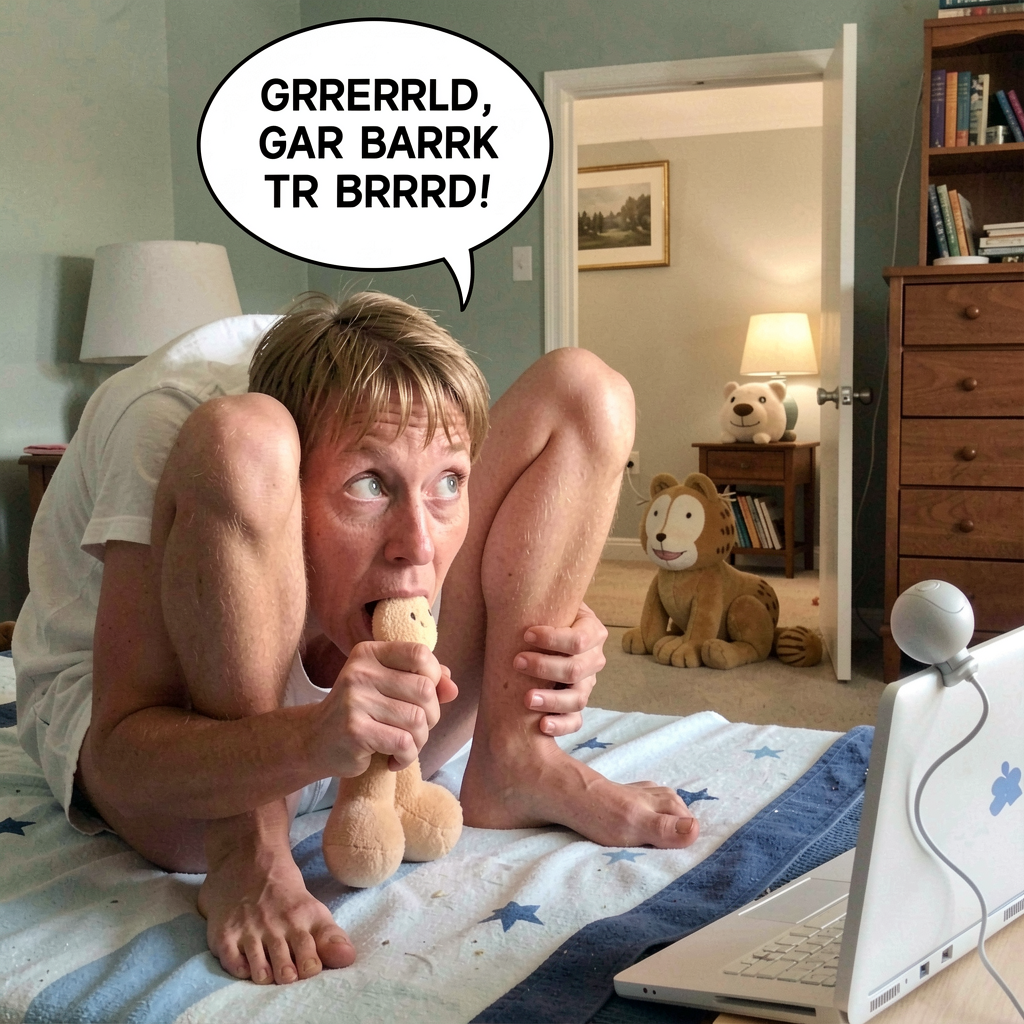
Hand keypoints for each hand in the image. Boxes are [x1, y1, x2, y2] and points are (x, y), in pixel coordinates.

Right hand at [317, 641, 457, 775]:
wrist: (314, 741)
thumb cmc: (361, 713)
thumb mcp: (388, 688)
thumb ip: (422, 680)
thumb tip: (453, 687)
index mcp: (369, 653)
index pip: (419, 654)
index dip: (434, 677)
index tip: (425, 697)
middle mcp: (360, 672)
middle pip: (424, 689)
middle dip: (431, 715)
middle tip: (415, 729)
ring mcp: (355, 700)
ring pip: (417, 719)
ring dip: (419, 740)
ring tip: (404, 746)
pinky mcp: (355, 730)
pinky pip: (404, 743)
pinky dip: (406, 757)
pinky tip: (393, 760)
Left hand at [514, 602, 606, 737]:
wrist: (542, 633)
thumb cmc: (542, 615)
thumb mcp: (550, 602)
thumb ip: (543, 597)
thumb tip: (522, 582)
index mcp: (592, 632)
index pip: (577, 640)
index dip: (553, 639)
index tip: (526, 634)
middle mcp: (594, 660)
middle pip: (576, 670)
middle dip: (545, 667)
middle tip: (517, 662)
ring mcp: (587, 685)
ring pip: (577, 698)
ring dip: (551, 700)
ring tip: (526, 699)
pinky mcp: (576, 706)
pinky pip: (575, 721)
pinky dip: (561, 725)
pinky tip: (542, 726)